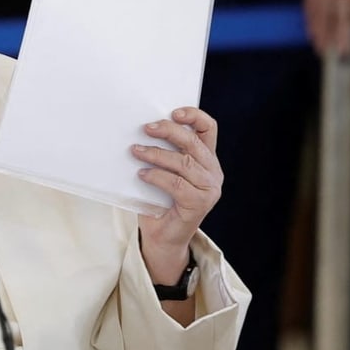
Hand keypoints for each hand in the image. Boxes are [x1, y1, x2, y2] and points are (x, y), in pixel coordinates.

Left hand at [131, 107, 222, 282]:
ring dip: (156, 154)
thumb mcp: (162, 170)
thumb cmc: (159, 200)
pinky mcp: (199, 204)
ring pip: (183, 163)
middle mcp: (213, 172)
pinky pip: (176, 184)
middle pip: (193, 142)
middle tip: (146, 128)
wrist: (162, 236)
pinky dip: (156, 176)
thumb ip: (161, 152)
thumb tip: (139, 131)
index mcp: (206, 159)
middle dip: (168, 131)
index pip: (208, 129)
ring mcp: (209, 189)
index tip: (173, 112)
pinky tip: (142, 175)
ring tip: (136, 151)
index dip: (194, 116)